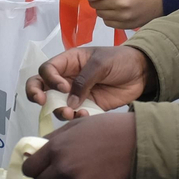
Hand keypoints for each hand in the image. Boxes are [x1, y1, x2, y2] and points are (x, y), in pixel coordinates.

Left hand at [21, 112, 135, 178]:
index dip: (35, 170)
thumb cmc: (105, 129)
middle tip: (65, 176)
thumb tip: (31, 155)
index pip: (29, 170)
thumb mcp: (75, 126)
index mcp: (56, 148)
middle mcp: (64, 168)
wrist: (136, 142)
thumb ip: (52, 140)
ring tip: (87, 178)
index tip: (44, 170)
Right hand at [26, 45, 151, 116]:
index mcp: (69, 62)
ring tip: (71, 113)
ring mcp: (76, 94)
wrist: (142, 73)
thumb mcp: (101, 63)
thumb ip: (84, 80)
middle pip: (41, 87)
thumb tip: (70, 102)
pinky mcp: (87, 107)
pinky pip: (74, 115)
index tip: (63, 87)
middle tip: (42, 103)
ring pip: (56, 105)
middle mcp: (67, 78)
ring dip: (59, 111)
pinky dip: (75, 118)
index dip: (49, 79)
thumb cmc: (120, 60)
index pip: (46, 70)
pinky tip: (85, 115)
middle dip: (36, 95)